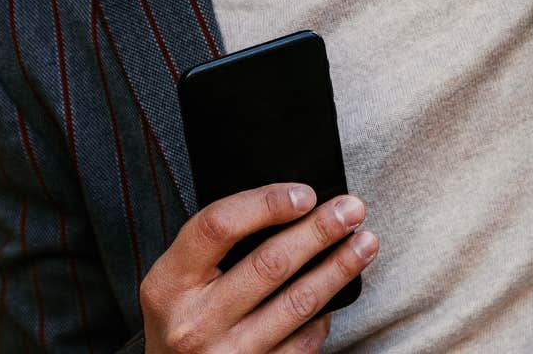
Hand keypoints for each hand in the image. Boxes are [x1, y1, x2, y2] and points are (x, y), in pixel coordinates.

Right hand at [139, 183, 376, 353]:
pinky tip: (338, 293)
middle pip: (269, 263)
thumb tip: (287, 207)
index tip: (305, 194)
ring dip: (338, 269)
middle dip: (319, 231)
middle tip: (351, 209)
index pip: (218, 227)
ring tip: (364, 243)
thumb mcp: (176, 280)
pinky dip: (324, 315)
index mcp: (168, 285)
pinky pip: (303, 342)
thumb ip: (216, 247)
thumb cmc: (180, 318)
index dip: (266, 203)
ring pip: (297, 303)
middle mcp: (195, 323)